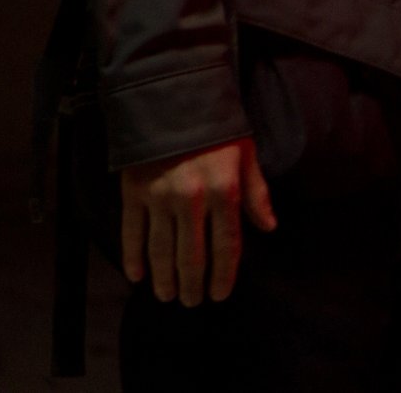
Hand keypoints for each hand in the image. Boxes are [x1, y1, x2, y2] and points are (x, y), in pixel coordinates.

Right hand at [120, 136, 276, 305]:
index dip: (224, 273)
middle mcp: (192, 199)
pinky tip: (137, 276)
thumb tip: (268, 228)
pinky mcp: (133, 193)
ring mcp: (159, 198)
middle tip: (192, 302)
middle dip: (193, 283)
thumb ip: (256, 194)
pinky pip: (132, 233)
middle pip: (192, 255)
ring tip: (168, 296)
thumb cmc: (216, 129)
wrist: (174, 99)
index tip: (220, 294)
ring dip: (165, 278)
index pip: (226, 244)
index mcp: (224, 190)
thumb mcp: (246, 154)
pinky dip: (133, 258)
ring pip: (161, 250)